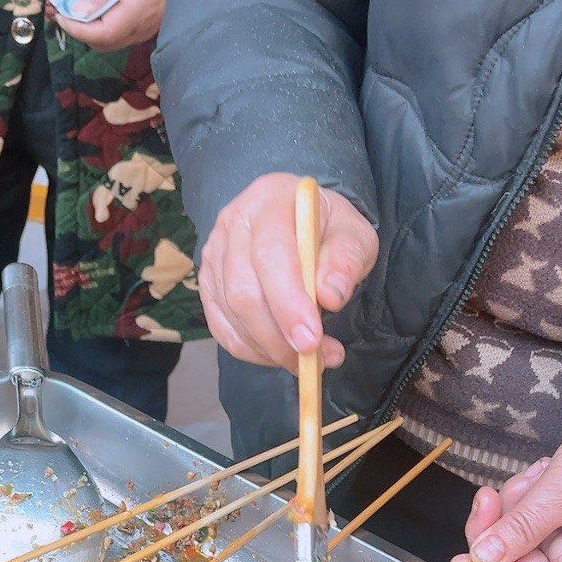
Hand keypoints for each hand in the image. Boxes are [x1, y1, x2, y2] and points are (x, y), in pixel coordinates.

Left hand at [54, 0, 165, 49]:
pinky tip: (96, 12)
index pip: (104, 34)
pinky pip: (122, 35)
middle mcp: (145, 26)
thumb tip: (78, 12)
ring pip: (113, 42)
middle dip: (82, 32)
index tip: (62, 16)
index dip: (79, 30)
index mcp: (139, 9)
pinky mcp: (148, 26)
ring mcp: (148, 28)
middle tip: (66, 13)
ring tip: (78, 12)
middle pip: (106, 43)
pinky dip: (105, 28)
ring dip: (92, 31)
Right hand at [199, 172, 377, 370]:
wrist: (299, 222)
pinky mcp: (207, 284)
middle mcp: (233, 223)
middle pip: (243, 291)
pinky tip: (278, 354)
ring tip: (305, 360)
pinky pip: (222, 329)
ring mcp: (214, 254)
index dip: (288, 303)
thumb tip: (329, 296)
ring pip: (231, 314)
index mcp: (270, 200)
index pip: (270, 255)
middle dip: (277, 336)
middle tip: (312, 360)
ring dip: (268, 348)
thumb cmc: (326, 229)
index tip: (311, 341)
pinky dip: (251, 351)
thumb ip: (347, 260)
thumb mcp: (353, 235)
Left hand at [450, 426, 561, 561]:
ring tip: (537, 476)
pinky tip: (540, 474)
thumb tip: (484, 556)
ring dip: (512, 504)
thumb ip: (524, 526)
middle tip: (488, 501)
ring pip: (512, 537)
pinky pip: (522, 516)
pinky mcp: (558, 518)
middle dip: (497, 530)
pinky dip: (521, 494)